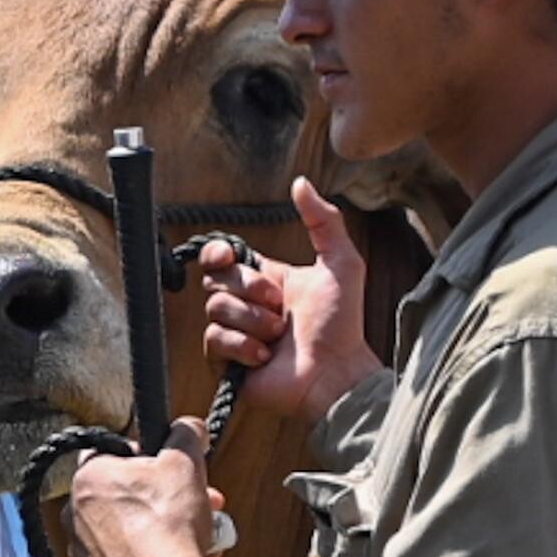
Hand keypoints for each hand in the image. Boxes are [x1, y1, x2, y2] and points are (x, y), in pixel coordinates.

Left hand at [56, 421, 224, 556]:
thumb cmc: (169, 527)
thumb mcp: (186, 462)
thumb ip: (185, 433)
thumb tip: (187, 426)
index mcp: (89, 477)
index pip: (114, 450)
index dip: (149, 454)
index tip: (172, 465)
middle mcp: (75, 514)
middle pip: (125, 492)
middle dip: (164, 494)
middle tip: (196, 499)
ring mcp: (82, 552)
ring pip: (126, 527)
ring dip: (159, 525)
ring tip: (195, 532)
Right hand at [202, 180, 371, 418]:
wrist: (336, 374)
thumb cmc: (343, 324)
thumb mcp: (342, 262)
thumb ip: (324, 220)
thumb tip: (300, 181)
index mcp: (266, 280)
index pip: (222, 258)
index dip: (218, 254)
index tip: (229, 257)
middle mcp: (246, 305)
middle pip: (215, 280)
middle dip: (249, 291)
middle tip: (279, 308)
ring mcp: (235, 334)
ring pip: (215, 309)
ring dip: (252, 321)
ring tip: (278, 337)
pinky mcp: (227, 363)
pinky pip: (213, 340)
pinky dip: (243, 346)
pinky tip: (265, 356)